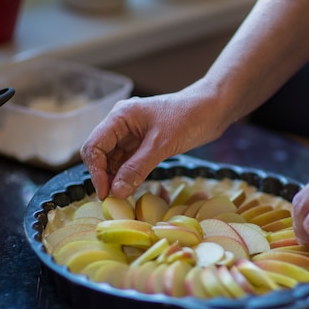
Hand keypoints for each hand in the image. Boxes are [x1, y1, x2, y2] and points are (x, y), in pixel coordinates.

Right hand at [80, 86, 229, 199]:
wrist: (213, 109)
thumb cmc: (189, 118)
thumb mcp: (162, 145)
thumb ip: (137, 168)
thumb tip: (116, 192)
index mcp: (120, 116)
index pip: (94, 146)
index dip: (96, 172)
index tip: (106, 194)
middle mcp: (122, 124)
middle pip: (101, 154)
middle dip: (105, 176)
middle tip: (113, 200)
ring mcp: (133, 133)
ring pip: (114, 160)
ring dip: (116, 178)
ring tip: (123, 197)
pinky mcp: (145, 143)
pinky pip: (129, 161)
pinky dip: (128, 175)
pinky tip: (132, 188)